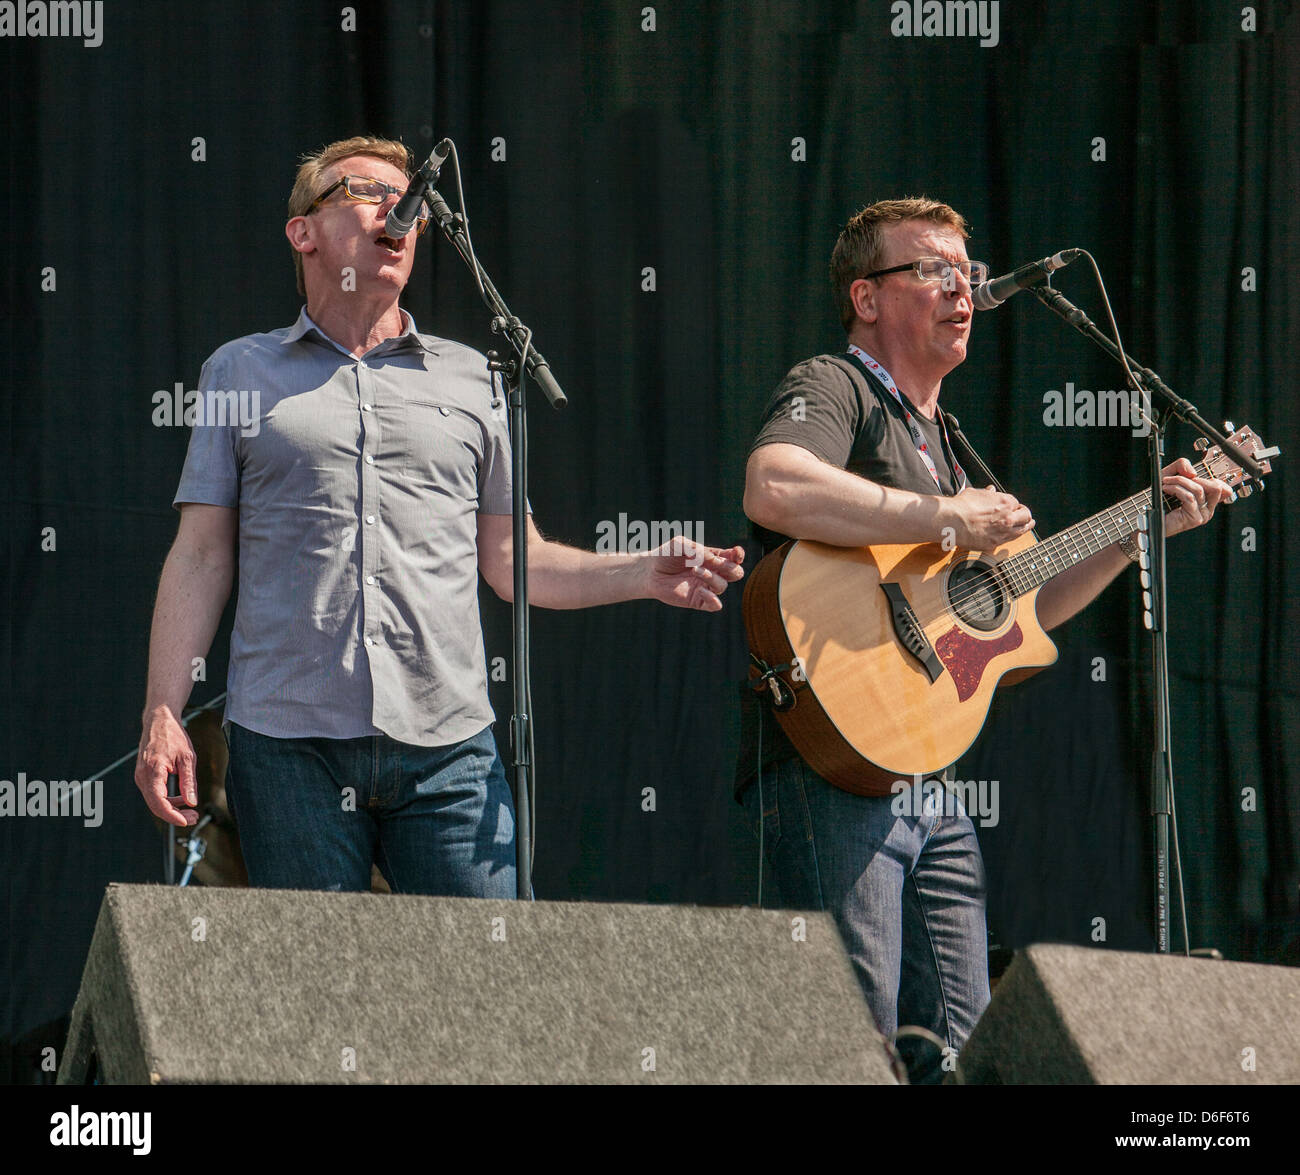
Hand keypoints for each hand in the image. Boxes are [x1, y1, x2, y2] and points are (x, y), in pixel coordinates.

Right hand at [135, 706, 199, 826]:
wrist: (158, 720)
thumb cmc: (173, 735)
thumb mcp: (187, 757)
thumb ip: (189, 781)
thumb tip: (192, 802)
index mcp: (153, 771)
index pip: (159, 802)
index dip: (172, 815)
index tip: (187, 821)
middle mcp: (142, 776)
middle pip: (156, 805)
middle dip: (175, 815)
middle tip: (195, 817)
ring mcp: (141, 776)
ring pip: (154, 801)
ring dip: (172, 809)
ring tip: (192, 810)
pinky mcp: (144, 776)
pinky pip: (154, 794)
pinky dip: (167, 800)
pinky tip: (182, 799)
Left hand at [642, 540, 744, 611]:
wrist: (650, 572)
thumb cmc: (666, 555)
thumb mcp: (680, 544)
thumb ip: (696, 549)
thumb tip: (710, 559)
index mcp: (712, 557)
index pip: (733, 557)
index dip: (739, 555)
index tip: (736, 552)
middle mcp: (712, 572)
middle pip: (736, 573)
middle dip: (729, 567)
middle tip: (712, 562)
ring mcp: (706, 587)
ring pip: (723, 586)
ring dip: (711, 577)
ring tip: (695, 570)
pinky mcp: (698, 601)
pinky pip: (715, 605)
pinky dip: (713, 599)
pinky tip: (701, 591)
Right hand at [946, 485, 1034, 550]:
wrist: (953, 521)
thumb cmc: (962, 506)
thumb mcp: (975, 493)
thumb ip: (986, 494)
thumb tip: (991, 491)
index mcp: (1006, 502)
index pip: (1017, 503)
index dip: (1015, 505)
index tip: (1013, 507)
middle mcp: (1009, 517)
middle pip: (1026, 516)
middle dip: (1026, 515)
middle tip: (1027, 517)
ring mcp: (1003, 531)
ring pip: (1022, 530)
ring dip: (1026, 527)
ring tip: (1028, 526)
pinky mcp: (995, 543)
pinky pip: (1009, 540)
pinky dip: (1013, 537)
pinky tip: (1014, 536)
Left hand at [1161, 457, 1234, 536]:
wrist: (1147, 516)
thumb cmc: (1159, 497)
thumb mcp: (1170, 474)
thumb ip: (1182, 465)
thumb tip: (1192, 472)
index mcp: (1207, 500)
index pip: (1225, 489)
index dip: (1212, 478)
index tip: (1193, 475)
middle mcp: (1208, 508)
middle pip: (1216, 487)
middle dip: (1193, 478)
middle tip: (1176, 478)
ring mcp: (1202, 515)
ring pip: (1199, 490)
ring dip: (1180, 482)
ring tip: (1166, 483)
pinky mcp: (1194, 519)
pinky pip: (1189, 497)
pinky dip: (1176, 489)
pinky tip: (1166, 489)